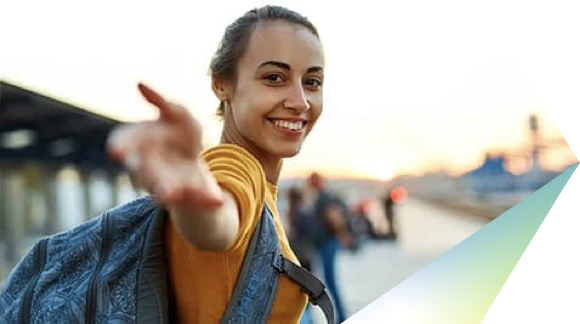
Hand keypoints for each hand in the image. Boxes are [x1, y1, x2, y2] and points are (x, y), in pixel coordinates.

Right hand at [107, 83, 223, 208]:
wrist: (195, 158)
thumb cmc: (179, 133)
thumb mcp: (177, 114)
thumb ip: (160, 102)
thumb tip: (139, 84)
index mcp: (138, 146)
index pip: (123, 145)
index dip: (119, 147)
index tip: (116, 151)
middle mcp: (147, 168)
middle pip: (142, 172)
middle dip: (145, 174)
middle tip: (142, 172)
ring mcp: (165, 183)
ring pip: (163, 190)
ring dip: (167, 192)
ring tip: (172, 193)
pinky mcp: (187, 196)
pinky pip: (196, 199)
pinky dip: (206, 200)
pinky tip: (218, 199)